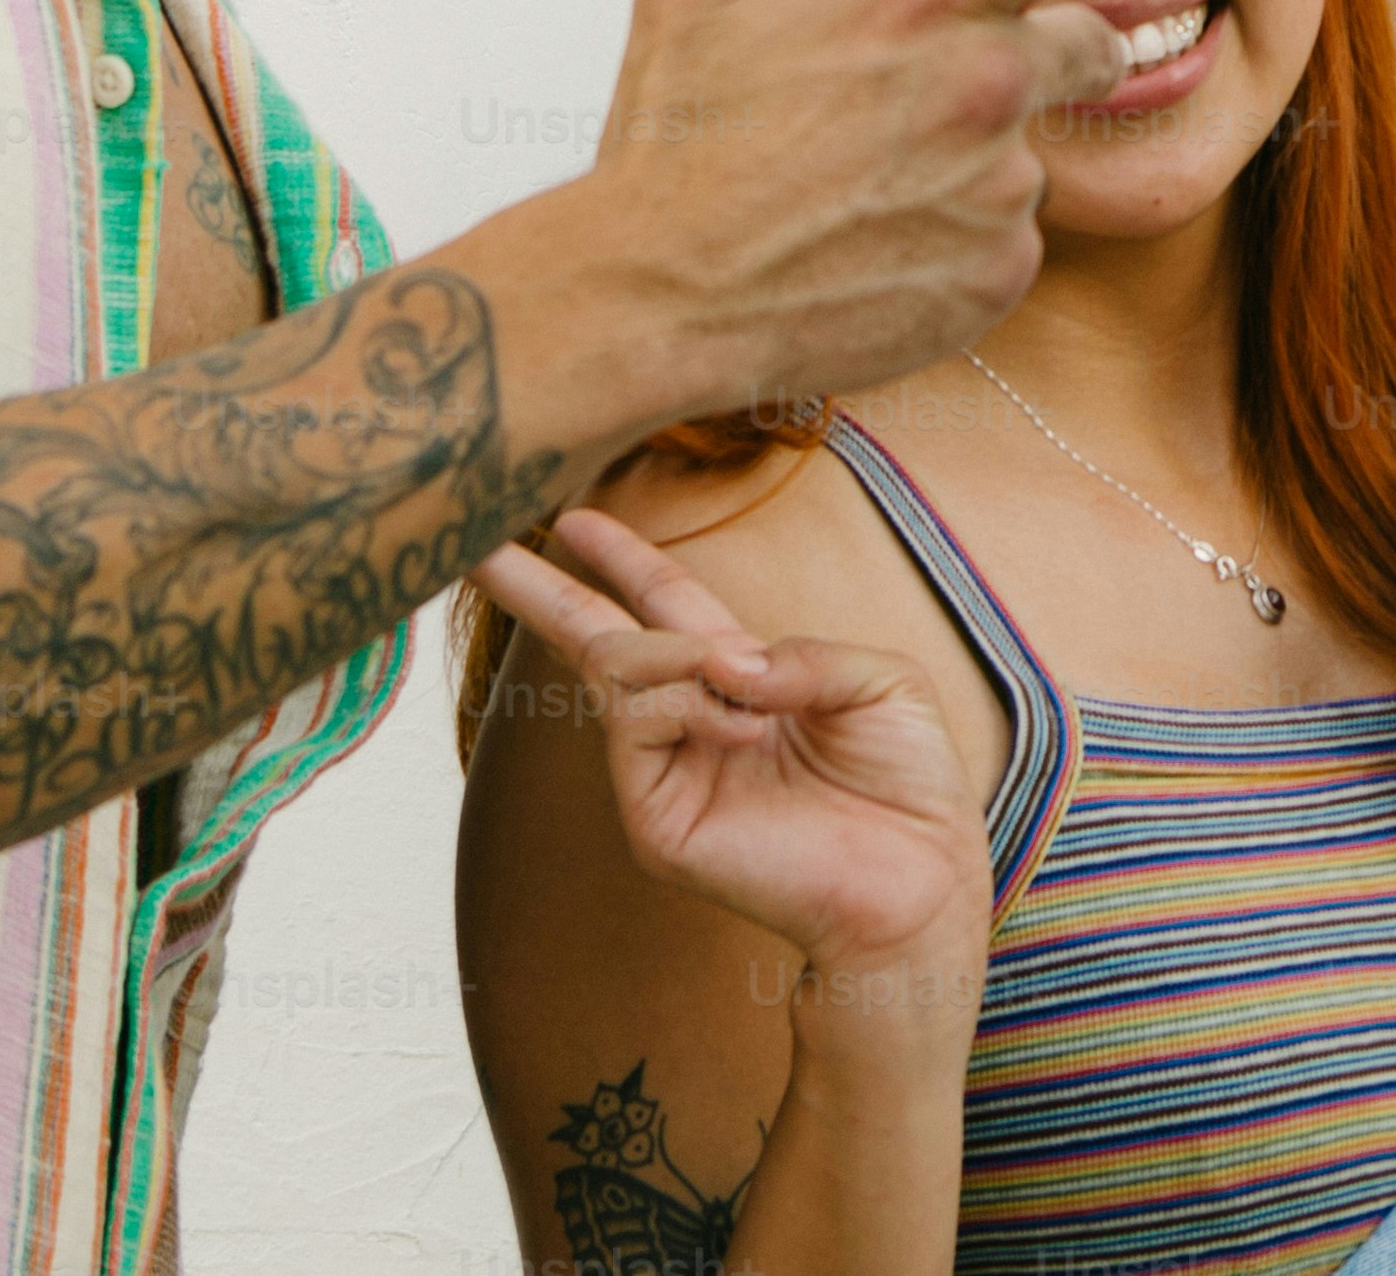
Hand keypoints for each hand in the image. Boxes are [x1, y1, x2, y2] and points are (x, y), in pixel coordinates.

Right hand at [477, 509, 990, 1031]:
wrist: (917, 879)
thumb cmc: (908, 785)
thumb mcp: (881, 683)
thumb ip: (802, 654)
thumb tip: (725, 659)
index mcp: (745, 680)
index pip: (666, 606)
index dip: (622, 560)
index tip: (572, 517)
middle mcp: (694, 721)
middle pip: (596, 640)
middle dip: (538, 591)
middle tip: (479, 547)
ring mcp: (666, 772)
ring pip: (620, 668)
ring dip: (679, 656)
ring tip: (744, 688)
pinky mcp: (655, 819)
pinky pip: (639, 724)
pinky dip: (693, 707)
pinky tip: (747, 729)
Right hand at [586, 0, 1307, 418]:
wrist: (647, 302)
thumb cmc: (671, 137)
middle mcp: (984, 82)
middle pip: (1088, 41)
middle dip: (1036, 54)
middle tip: (912, 94)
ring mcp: (997, 185)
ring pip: (1035, 148)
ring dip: (978, 156)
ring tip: (862, 181)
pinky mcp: (995, 274)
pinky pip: (1010, 240)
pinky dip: (960, 241)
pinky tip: (873, 246)